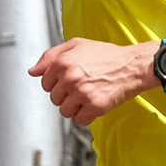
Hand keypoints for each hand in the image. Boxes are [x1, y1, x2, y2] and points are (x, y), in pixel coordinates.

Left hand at [30, 38, 153, 126]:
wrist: (132, 65)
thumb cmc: (107, 55)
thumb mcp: (77, 45)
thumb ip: (50, 56)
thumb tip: (33, 71)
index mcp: (62, 62)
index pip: (45, 83)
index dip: (57, 83)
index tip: (69, 81)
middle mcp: (70, 77)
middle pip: (54, 99)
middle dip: (66, 95)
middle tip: (82, 87)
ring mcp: (82, 93)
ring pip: (65, 111)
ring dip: (75, 107)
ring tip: (88, 95)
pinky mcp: (94, 106)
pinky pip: (80, 120)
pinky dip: (86, 115)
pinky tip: (94, 103)